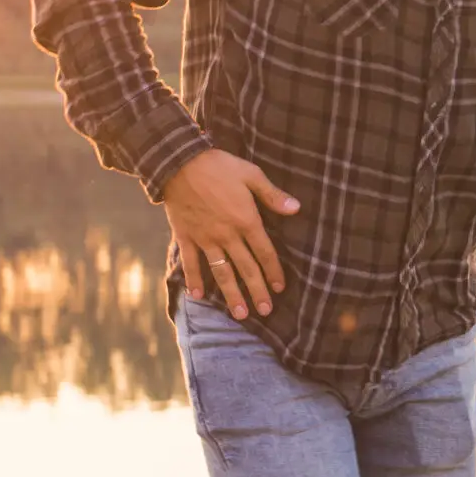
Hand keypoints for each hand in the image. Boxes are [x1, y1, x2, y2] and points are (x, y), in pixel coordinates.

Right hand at [162, 148, 301, 320]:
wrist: (179, 162)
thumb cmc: (219, 166)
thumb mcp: (251, 174)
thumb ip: (272, 195)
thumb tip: (296, 208)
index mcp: (246, 220)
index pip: (265, 253)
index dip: (274, 271)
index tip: (280, 289)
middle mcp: (227, 235)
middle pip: (246, 269)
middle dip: (257, 291)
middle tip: (265, 311)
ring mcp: (205, 238)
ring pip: (221, 272)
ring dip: (231, 294)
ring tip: (239, 314)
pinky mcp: (186, 237)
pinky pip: (190, 262)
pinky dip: (194, 279)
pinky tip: (197, 296)